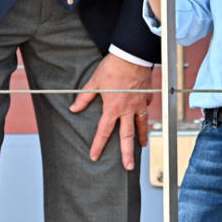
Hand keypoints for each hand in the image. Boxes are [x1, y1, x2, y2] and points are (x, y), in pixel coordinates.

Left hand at [68, 53, 152, 170]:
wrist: (132, 54)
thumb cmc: (113, 67)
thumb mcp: (95, 82)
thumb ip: (84, 97)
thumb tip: (74, 108)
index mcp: (113, 107)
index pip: (104, 131)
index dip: (98, 145)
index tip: (94, 156)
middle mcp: (128, 109)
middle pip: (128, 136)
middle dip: (128, 153)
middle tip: (128, 166)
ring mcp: (139, 103)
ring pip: (142, 124)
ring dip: (142, 136)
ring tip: (142, 146)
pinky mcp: (147, 96)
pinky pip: (146, 109)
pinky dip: (145, 115)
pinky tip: (144, 117)